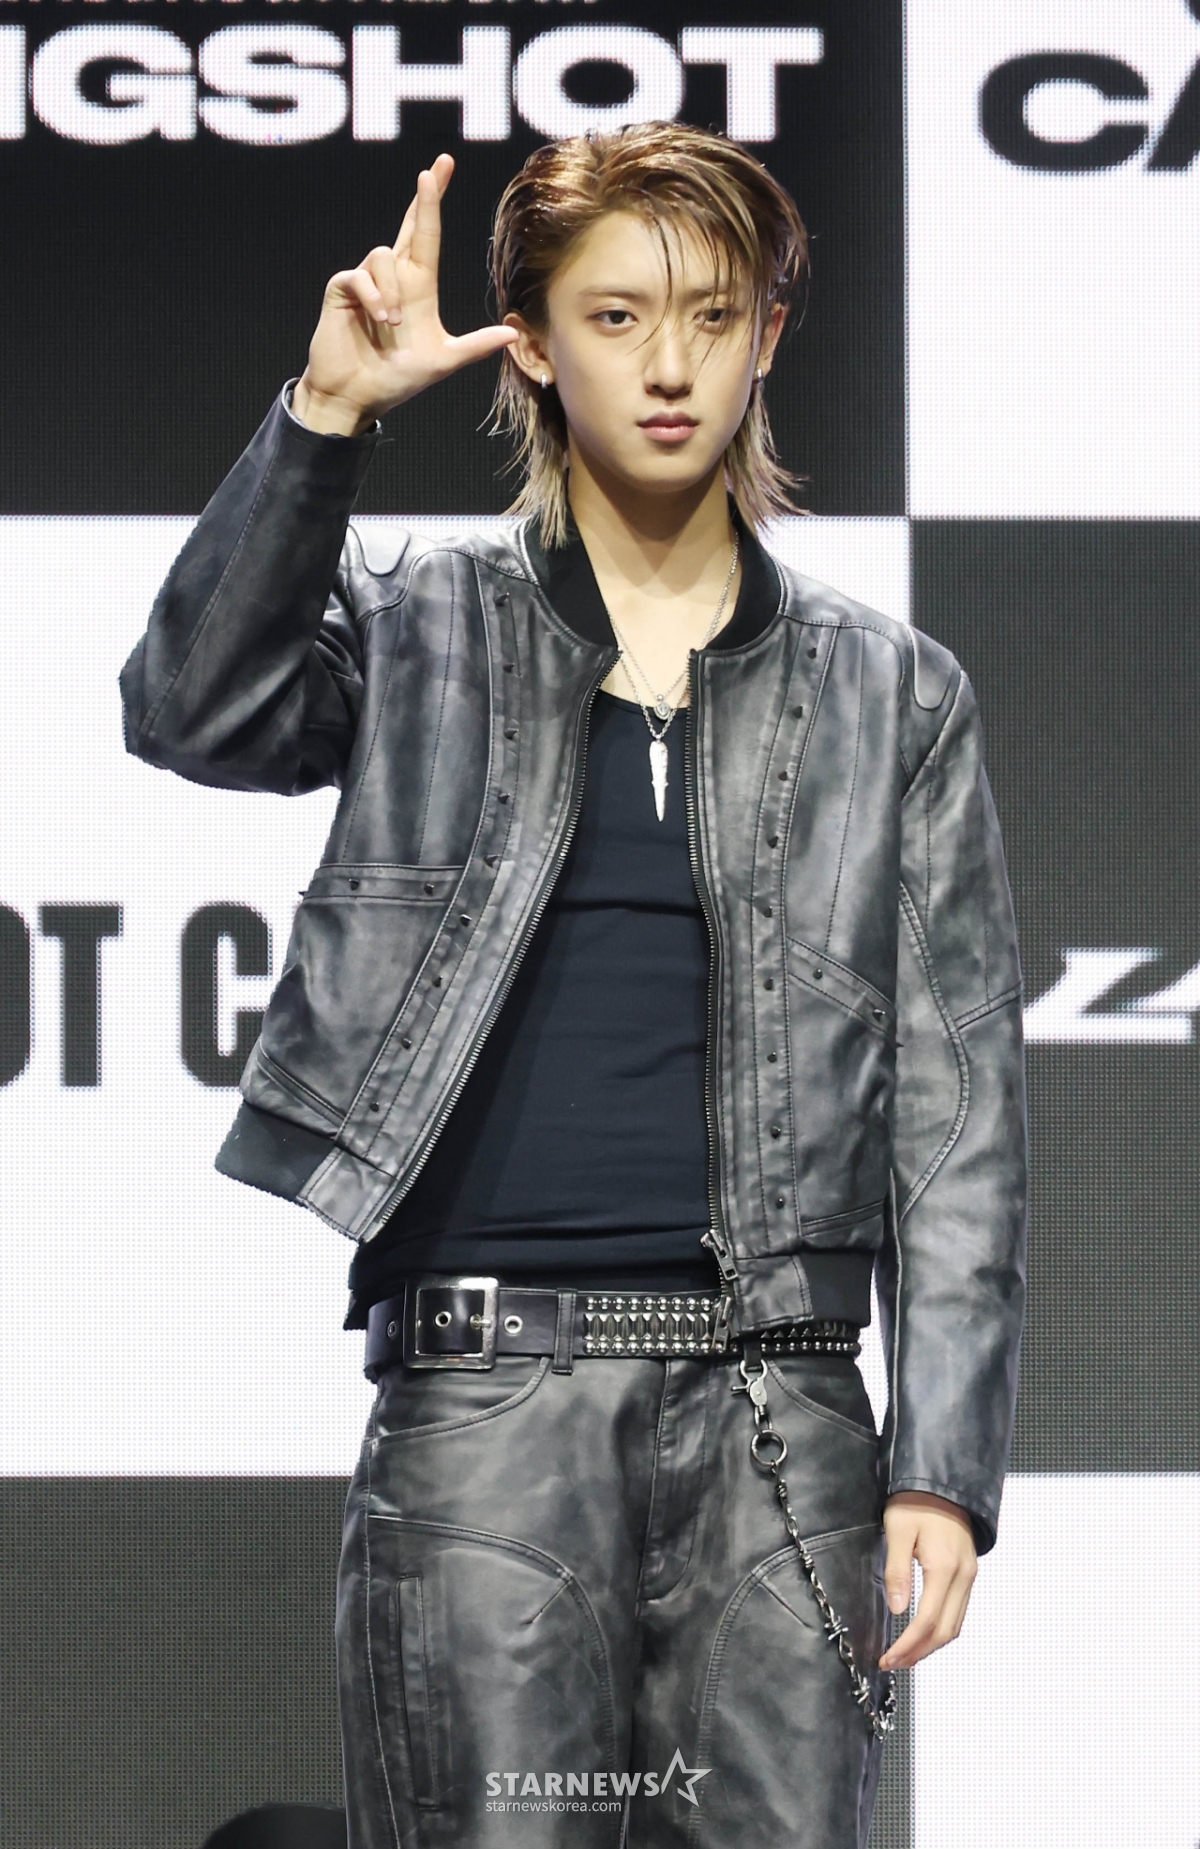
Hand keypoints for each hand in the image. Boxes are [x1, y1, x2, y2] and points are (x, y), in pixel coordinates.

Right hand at [292, 153, 518, 435]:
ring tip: (393, 325)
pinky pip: (361, 275)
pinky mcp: (343, 289)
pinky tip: (378, 320)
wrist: (357, 396)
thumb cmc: (396, 380)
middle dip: (424, 198)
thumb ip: (476, 346)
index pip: (427, 234)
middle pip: (409, 224)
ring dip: (393, 292)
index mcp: (418, 286)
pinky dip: (374, 298)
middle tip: (433, 171)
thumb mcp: (443, 361)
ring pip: (385, 255)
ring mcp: (366, 280)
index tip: (443, 168)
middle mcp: (394, 276)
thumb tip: (513, 335)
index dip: (433, 201)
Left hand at [879, 1491, 976, 1669]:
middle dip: (919, 1653)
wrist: (944, 1482)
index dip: (908, 1645)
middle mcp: (963, 1577)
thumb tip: (899, 1610)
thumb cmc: (915, 1502)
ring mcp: (970, 1576)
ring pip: (956, 1625)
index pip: (927, 1621)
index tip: (888, 1659)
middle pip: (946, 1631)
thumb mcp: (897, 1530)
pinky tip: (924, 1633)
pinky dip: (942, 1629)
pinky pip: (959, 1611)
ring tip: (906, 1655)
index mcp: (944, 1568)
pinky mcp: (969, 1572)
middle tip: (893, 1663)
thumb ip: (897, 1571)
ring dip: (932, 1645)